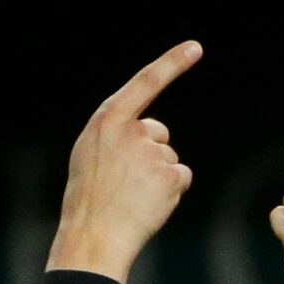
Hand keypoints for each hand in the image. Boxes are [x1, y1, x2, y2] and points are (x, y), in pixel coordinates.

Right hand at [49, 40, 202, 282]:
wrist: (93, 236)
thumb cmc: (88, 199)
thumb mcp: (90, 154)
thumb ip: (116, 135)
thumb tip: (151, 132)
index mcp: (107, 120)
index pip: (146, 82)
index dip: (172, 63)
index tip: (195, 47)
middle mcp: (132, 131)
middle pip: (159, 133)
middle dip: (152, 153)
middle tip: (126, 183)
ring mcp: (152, 153)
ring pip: (170, 159)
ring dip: (159, 177)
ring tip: (132, 197)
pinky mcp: (169, 175)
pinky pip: (181, 177)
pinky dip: (172, 192)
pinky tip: (149, 204)